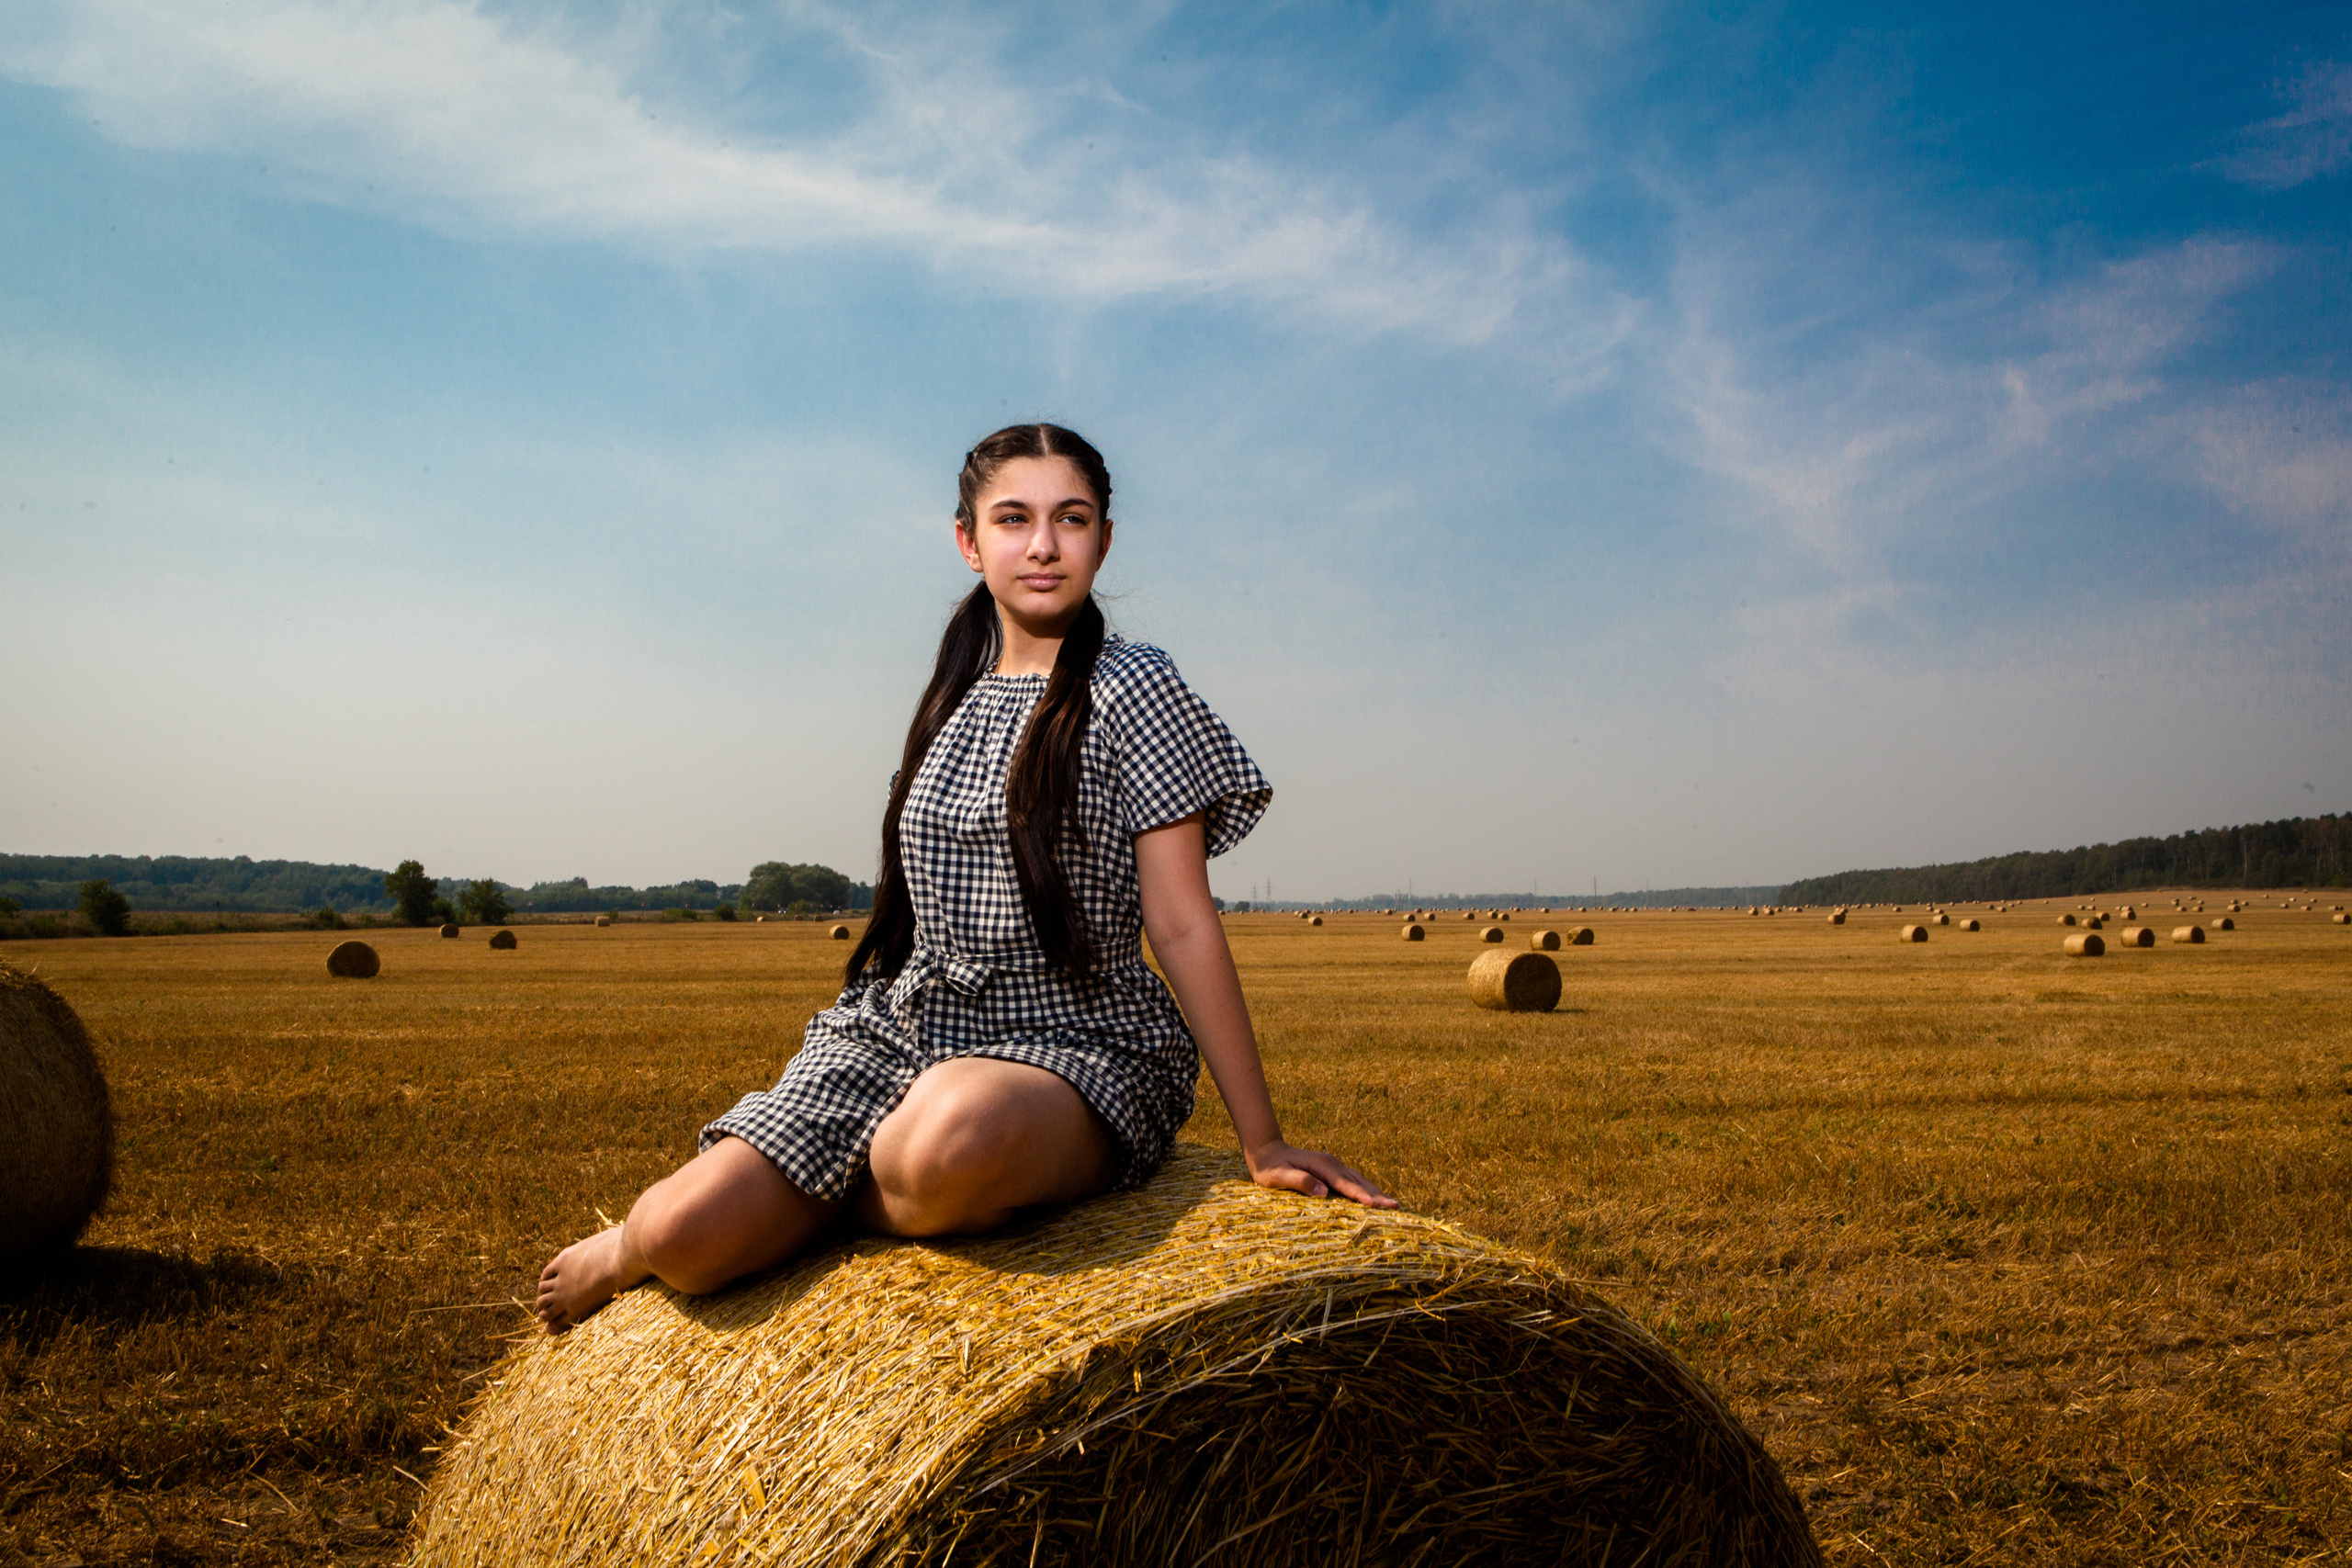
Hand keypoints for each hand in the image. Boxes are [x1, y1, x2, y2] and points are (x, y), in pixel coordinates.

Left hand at [1244, 1141, 1397, 1207]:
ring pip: (1360, 1180)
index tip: (1374, 1205)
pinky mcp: (1333, 1171)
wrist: (1268, 1152)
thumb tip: (1323, 1192)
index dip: (1359, 1195)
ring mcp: (1334, 1166)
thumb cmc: (1270, 1167)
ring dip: (1376, 1192)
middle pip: (1358, 1181)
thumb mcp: (1278, 1175)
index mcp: (1321, 1165)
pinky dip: (1368, 1190)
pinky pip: (1354, 1181)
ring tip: (1394, 1205)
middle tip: (1396, 1207)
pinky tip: (1376, 1199)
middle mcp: (1332, 1163)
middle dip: (1377, 1194)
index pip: (1344, 1183)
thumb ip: (1299, 1181)